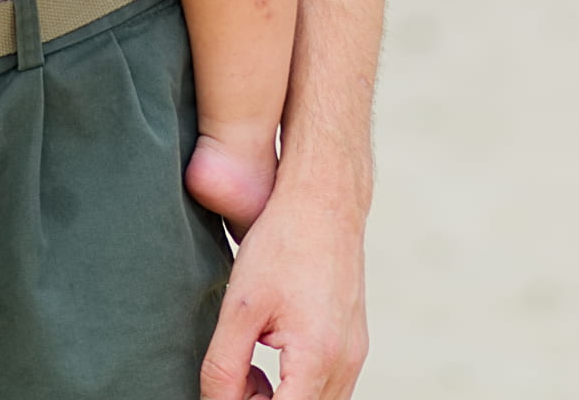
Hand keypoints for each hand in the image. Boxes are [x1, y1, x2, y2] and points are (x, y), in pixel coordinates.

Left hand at [201, 180, 368, 399]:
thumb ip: (224, 368)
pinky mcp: (353, 343)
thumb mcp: (240, 306)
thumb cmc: (283, 242)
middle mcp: (345, 363)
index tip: (226, 390)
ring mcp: (354, 354)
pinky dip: (296, 388)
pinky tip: (269, 360)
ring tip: (248, 370)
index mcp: (317, 358)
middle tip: (233, 379)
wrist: (324, 198)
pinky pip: (326, 388)